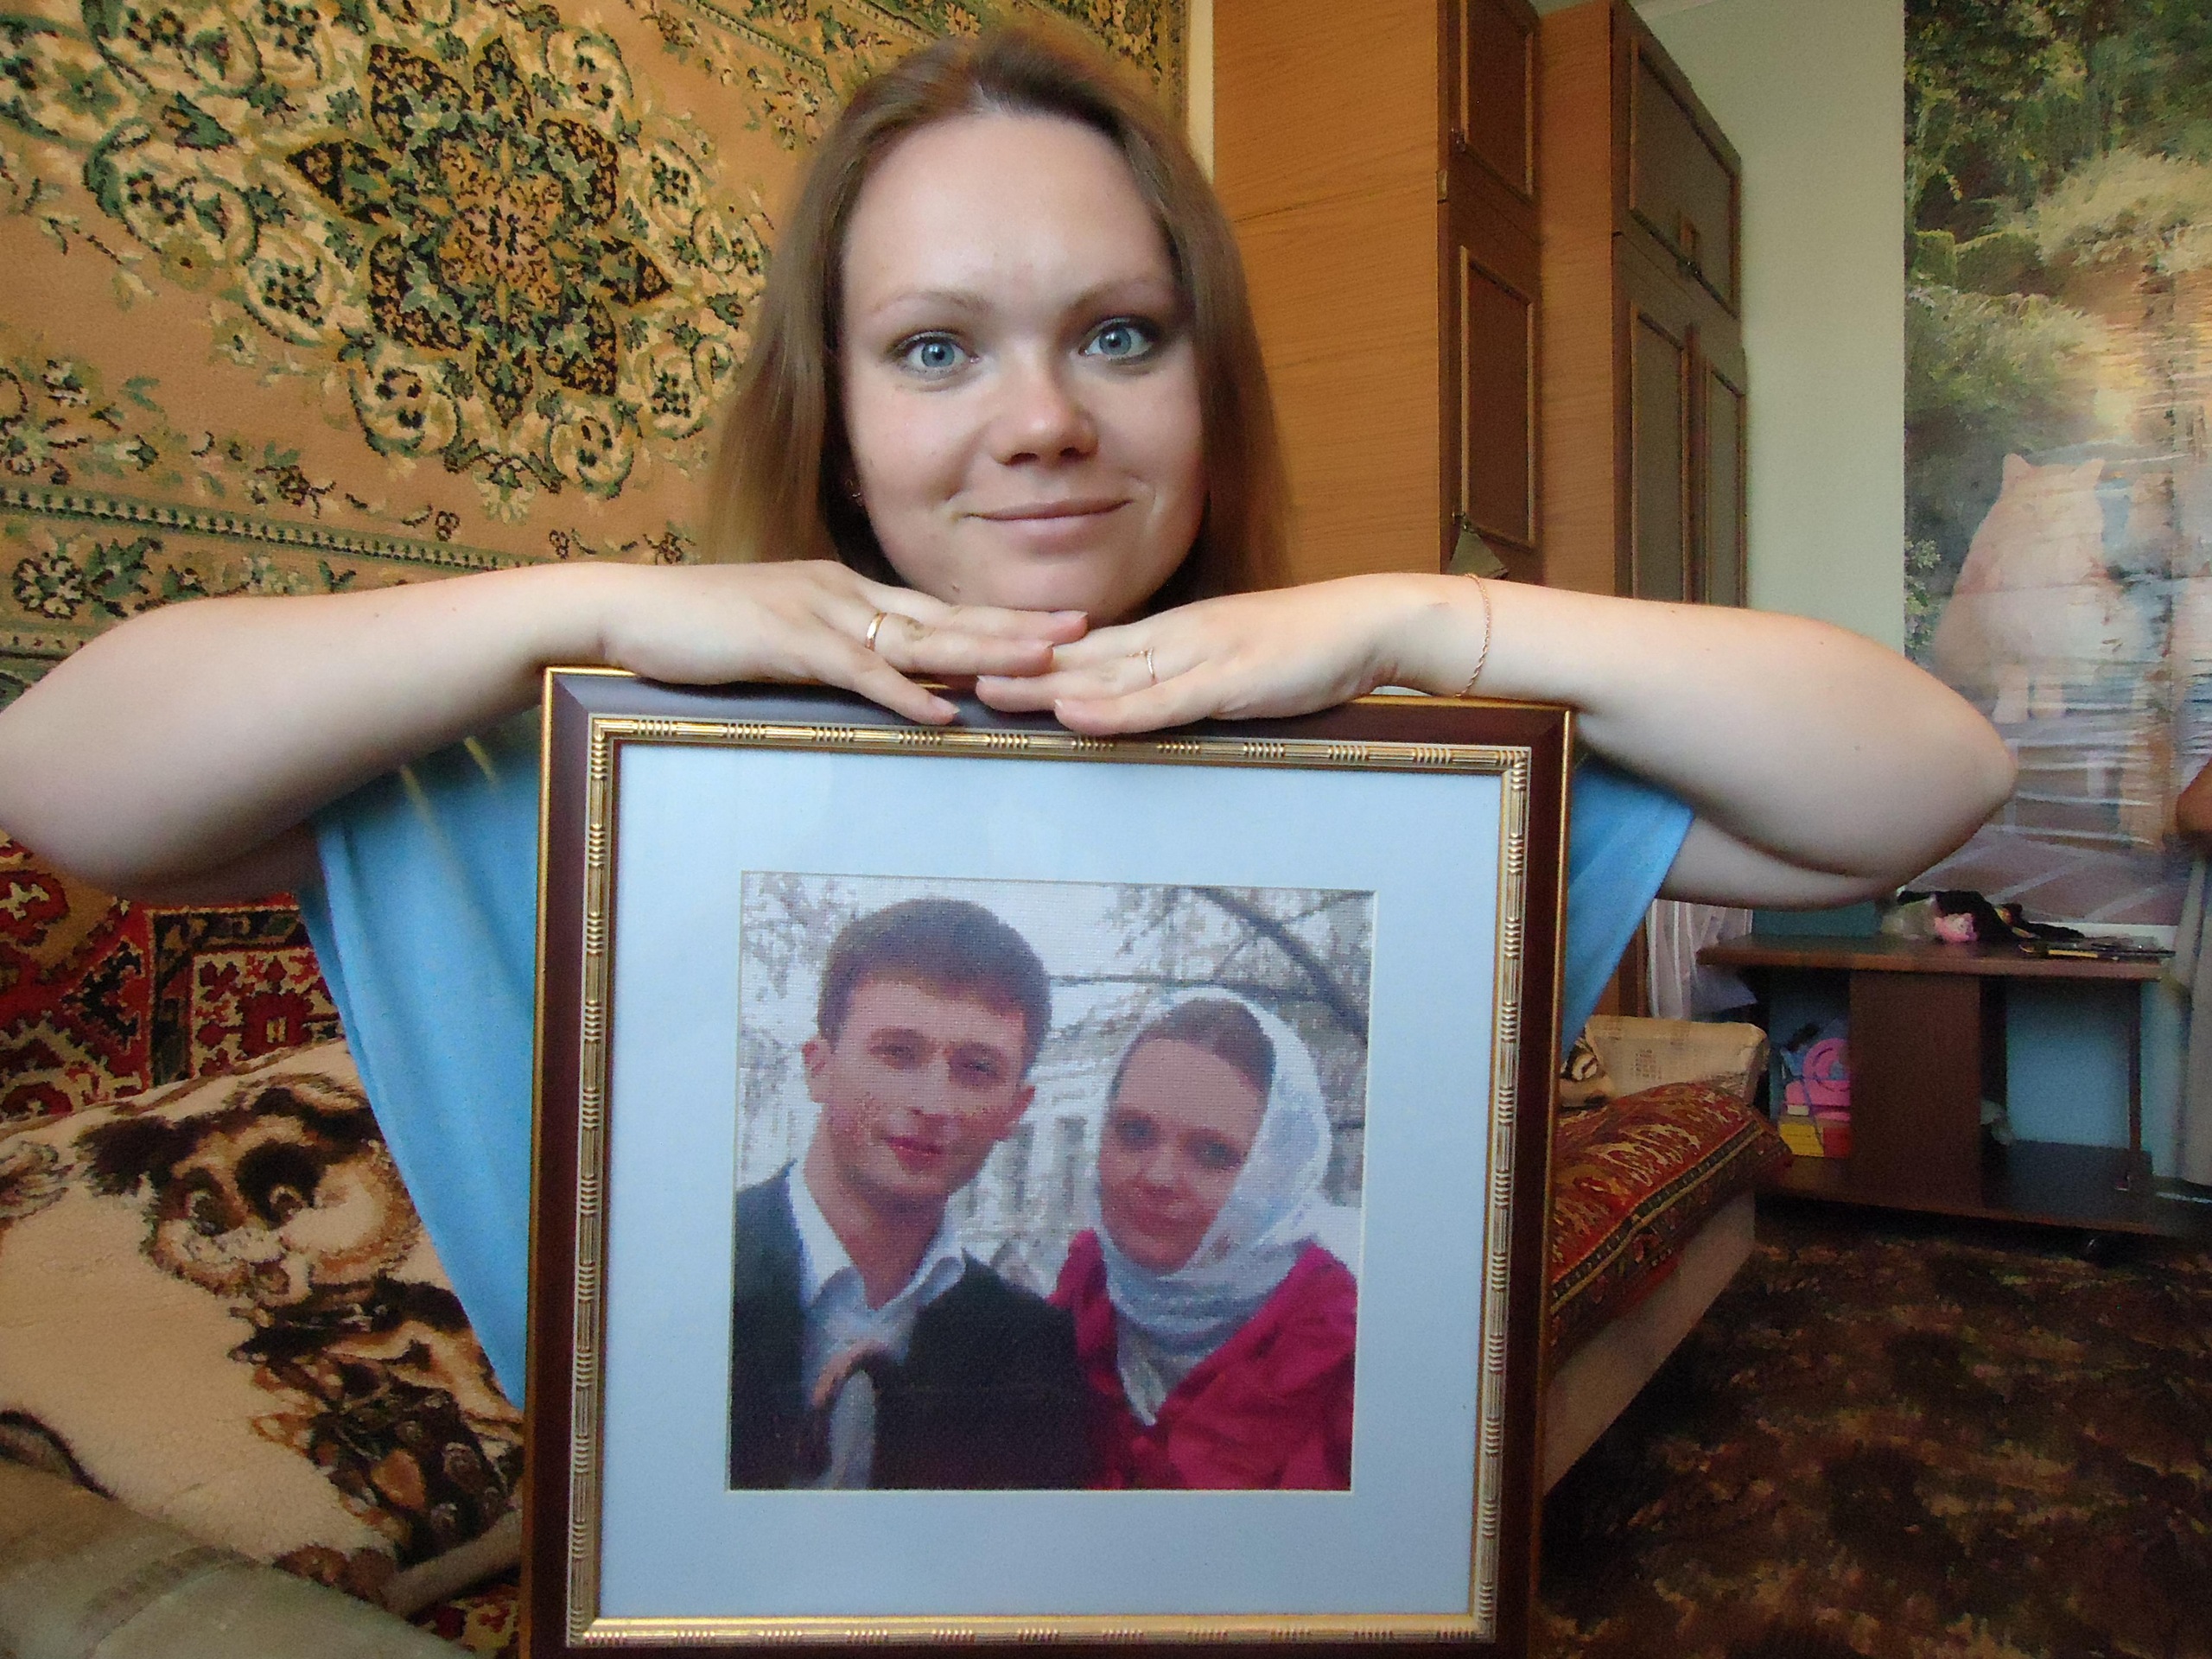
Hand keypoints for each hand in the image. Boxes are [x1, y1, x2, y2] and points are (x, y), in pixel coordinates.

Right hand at [596, 561, 1088, 724]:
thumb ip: (832, 652)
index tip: (1056, 630)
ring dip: (985, 652)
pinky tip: (946, 711)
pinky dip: (905, 693)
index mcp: (846, 592)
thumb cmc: (700, 632)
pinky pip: (859, 670)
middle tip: (1084, 632)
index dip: (998, 621)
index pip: (938, 610)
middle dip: (1019, 626)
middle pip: (948, 616)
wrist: (629, 613)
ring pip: (919, 637)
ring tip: (1044, 664)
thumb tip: (880, 679)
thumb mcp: (781, 638)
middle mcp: (844, 594)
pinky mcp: (788, 642)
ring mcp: (818, 613)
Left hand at [973, 577, 1437, 732]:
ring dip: (1044, 684)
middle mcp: (1170, 639)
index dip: (1023, 656)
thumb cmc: (1306, 650)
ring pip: (1108, 674)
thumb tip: (1131, 705)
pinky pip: (1162, 699)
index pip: (1083, 648)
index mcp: (1167, 637)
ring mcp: (1196, 656)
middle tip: (945, 673)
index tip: (968, 663)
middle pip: (1076, 655)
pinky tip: (1075, 714)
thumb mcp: (1229, 671)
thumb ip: (1180, 686)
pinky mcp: (1227, 679)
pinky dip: (1116, 709)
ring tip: (984, 692)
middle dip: (1010, 665)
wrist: (1369, 624)